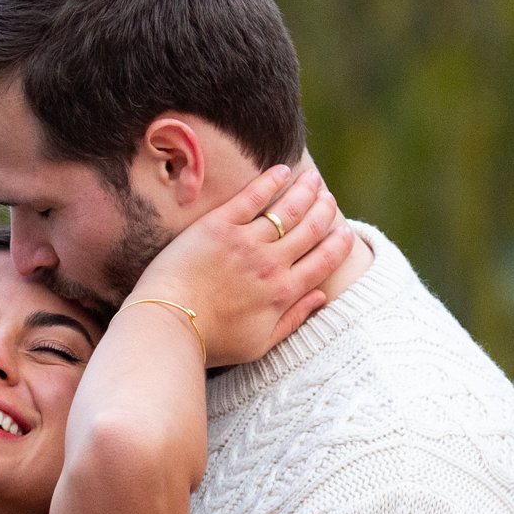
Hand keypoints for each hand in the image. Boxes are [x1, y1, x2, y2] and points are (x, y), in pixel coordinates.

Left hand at [130, 161, 353, 366]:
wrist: (168, 324)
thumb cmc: (211, 341)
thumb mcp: (259, 344)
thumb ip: (293, 320)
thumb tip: (321, 297)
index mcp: (283, 293)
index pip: (323, 262)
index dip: (338, 245)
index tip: (344, 232)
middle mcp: (271, 264)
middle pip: (310, 230)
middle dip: (324, 211)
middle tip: (327, 200)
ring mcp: (246, 242)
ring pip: (288, 209)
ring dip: (306, 191)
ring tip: (313, 180)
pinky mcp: (220, 225)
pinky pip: (253, 196)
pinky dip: (272, 181)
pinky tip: (282, 170)